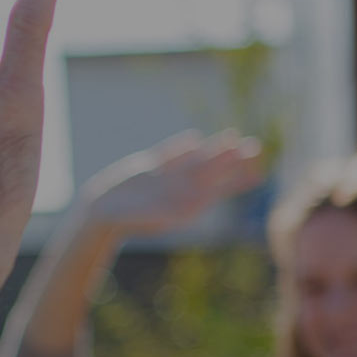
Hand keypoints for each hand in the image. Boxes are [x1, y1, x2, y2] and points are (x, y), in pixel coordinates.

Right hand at [79, 131, 263, 237]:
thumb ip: (172, 211)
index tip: (257, 167)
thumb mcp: (153, 217)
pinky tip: (193, 139)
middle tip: (254, 146)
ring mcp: (165, 179)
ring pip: (196, 160)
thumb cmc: (128, 219)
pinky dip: (181, 147)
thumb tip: (192, 208)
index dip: (238, 177)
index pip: (219, 189)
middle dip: (233, 160)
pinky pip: (170, 155)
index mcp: (188, 204)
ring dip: (214, 149)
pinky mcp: (149, 168)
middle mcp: (180, 190)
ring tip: (231, 137)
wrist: (100, 213)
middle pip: (213, 172)